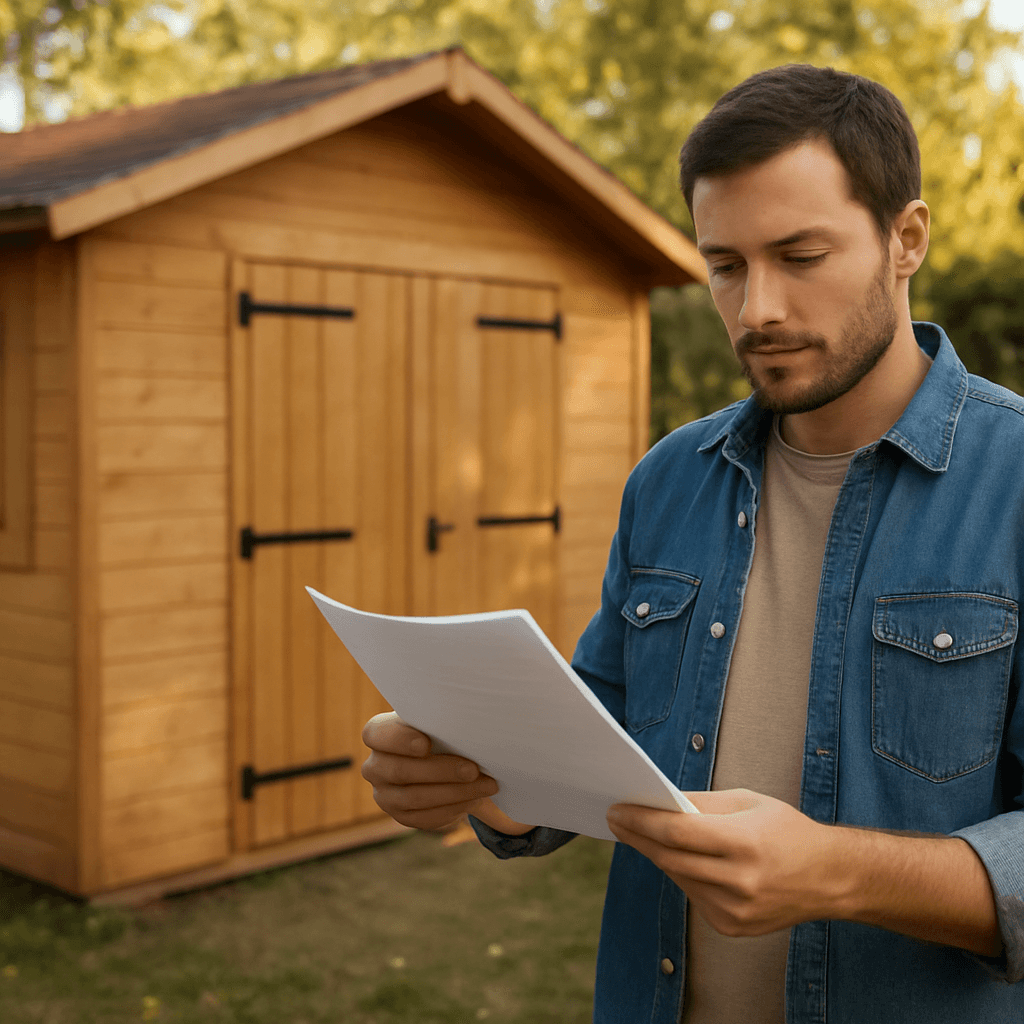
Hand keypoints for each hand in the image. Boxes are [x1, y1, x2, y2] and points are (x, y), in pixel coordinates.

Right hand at [361, 711, 499, 831]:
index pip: (375, 735)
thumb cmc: (440, 731)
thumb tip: (467, 724)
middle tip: (473, 770)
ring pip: (415, 798)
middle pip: (401, 771)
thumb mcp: (437, 721)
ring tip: (485, 786)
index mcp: (378, 735)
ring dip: (455, 792)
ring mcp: (384, 795)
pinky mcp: (401, 816)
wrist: (444, 760)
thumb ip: (441, 720)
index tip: (425, 743)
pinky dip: (452, 809)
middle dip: (441, 771)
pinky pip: (425, 817)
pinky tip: (473, 799)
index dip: (399, 740)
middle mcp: (375, 766)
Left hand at [606, 789, 837, 936]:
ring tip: (642, 833)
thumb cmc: (788, 831)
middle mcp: (740, 881)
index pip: (677, 832)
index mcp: (744, 842)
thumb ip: (700, 803)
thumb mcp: (747, 802)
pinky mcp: (732, 927)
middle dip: (638, 836)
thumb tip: (657, 801)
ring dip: (658, 854)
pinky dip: (683, 874)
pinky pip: (692, 895)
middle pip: (670, 857)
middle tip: (616, 819)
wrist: (831, 878)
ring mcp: (735, 910)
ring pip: (678, 877)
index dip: (642, 820)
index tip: (617, 809)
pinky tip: (682, 859)